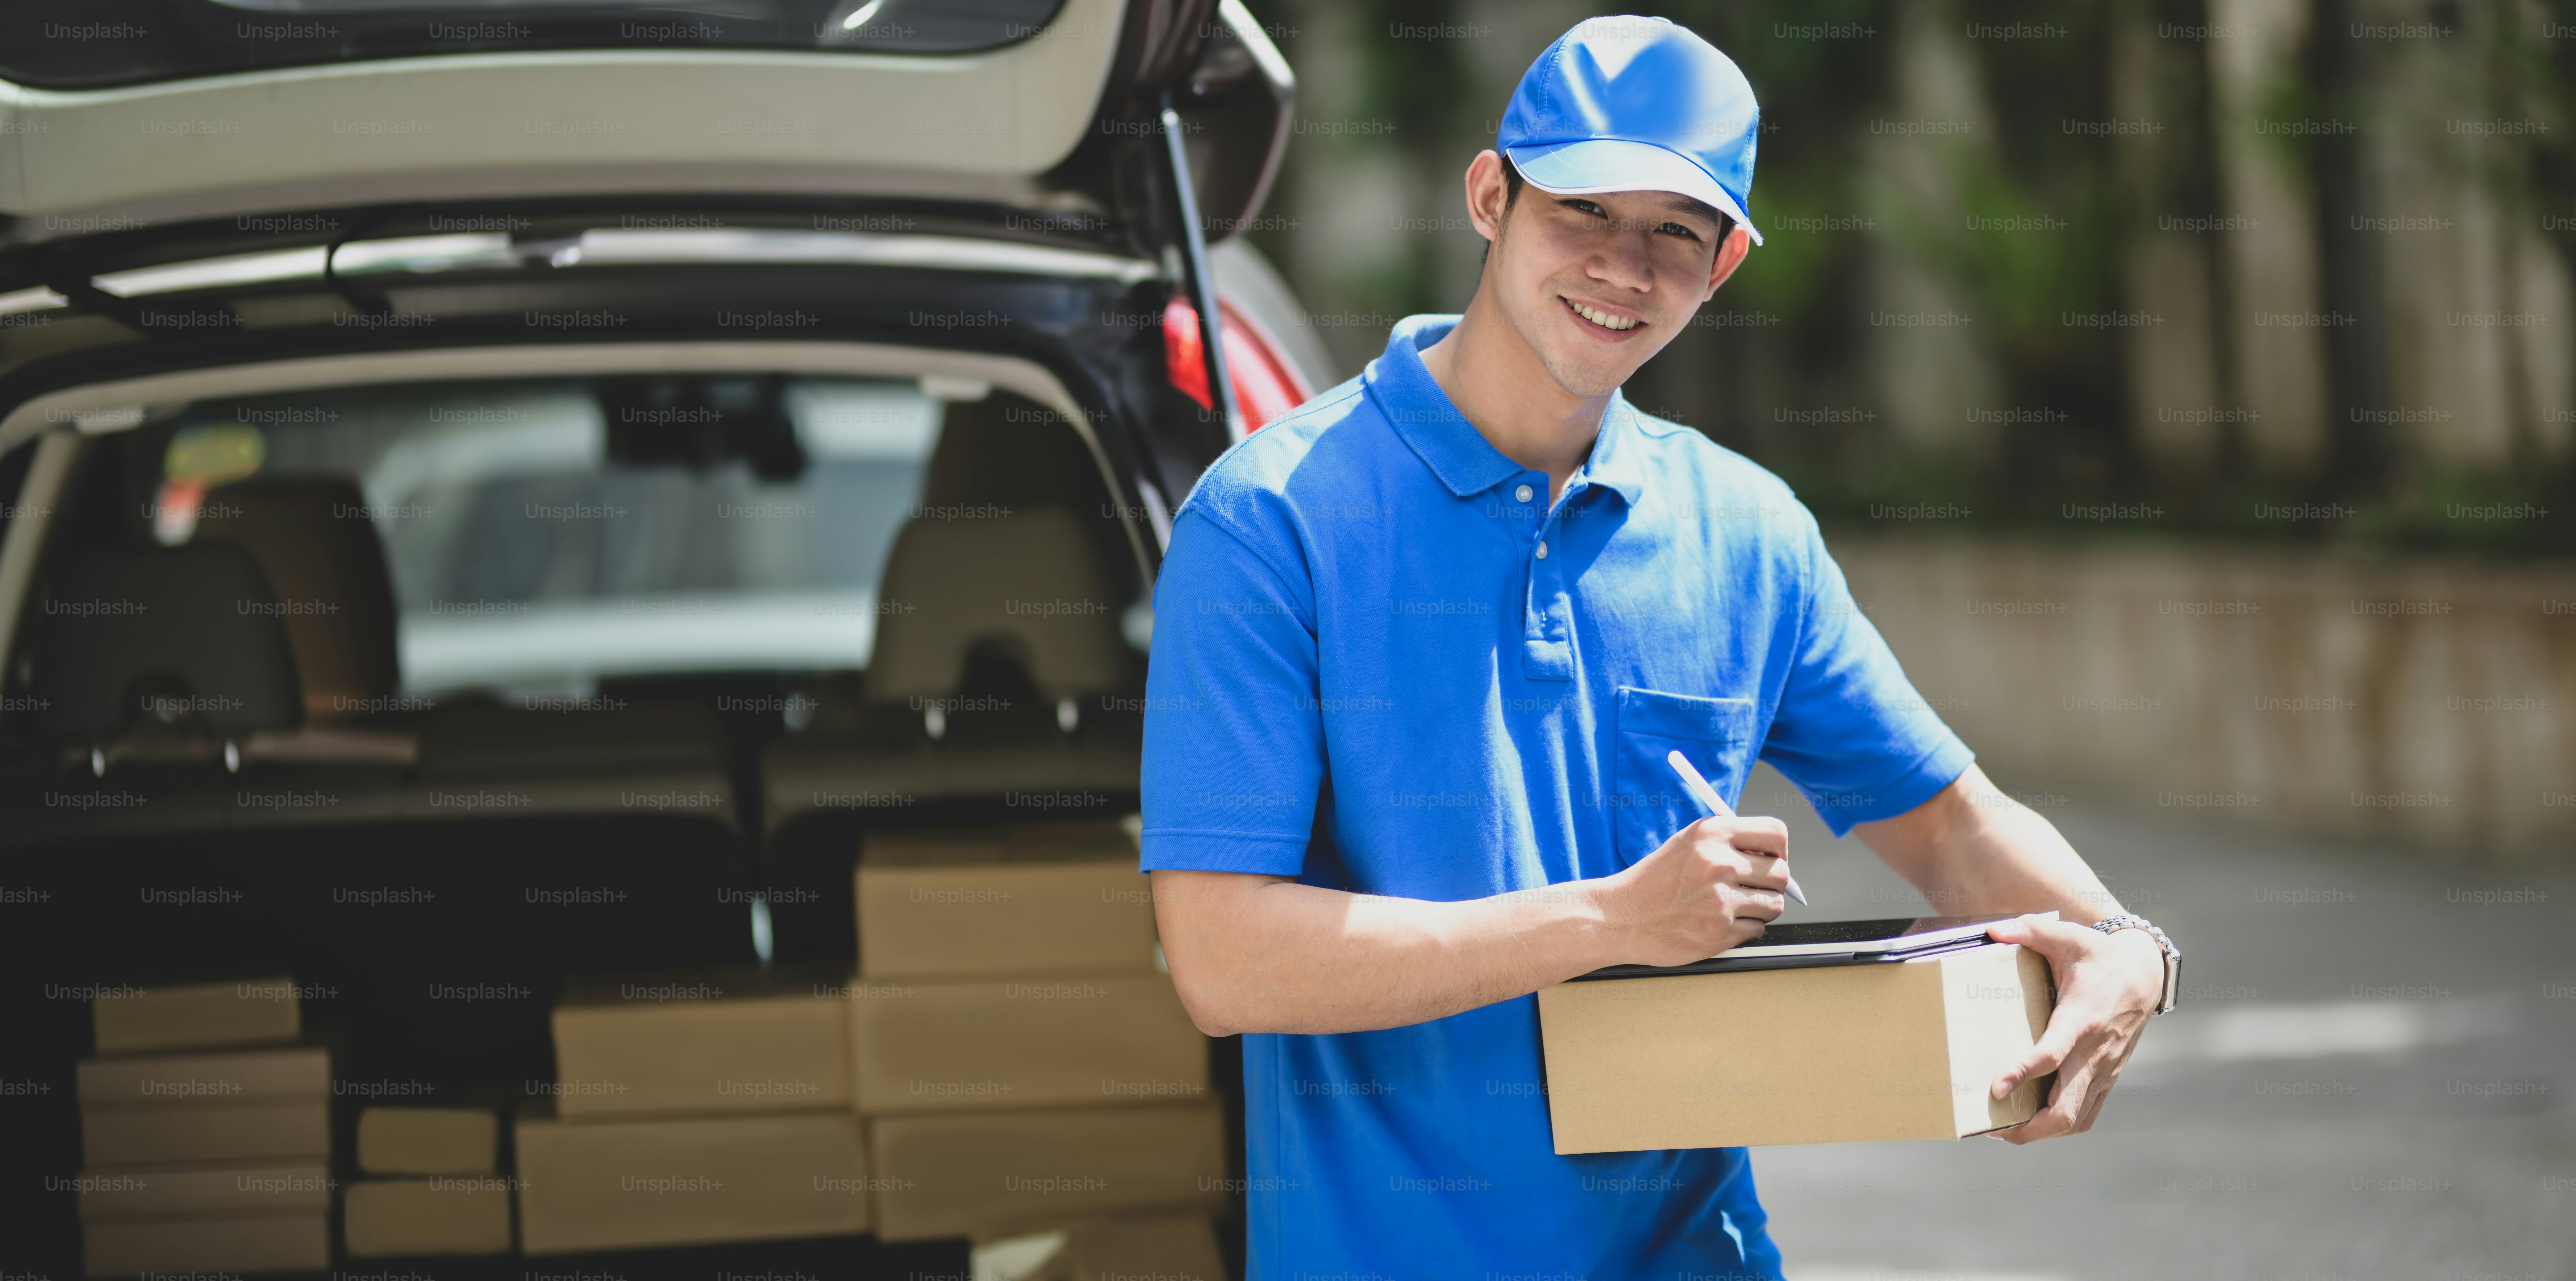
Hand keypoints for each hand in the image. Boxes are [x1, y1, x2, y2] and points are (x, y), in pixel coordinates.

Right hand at [1598, 815, 1790, 966]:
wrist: (1620, 917)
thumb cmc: (1654, 881)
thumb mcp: (1687, 843)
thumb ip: (1728, 841)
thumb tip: (1773, 854)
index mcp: (1711, 834)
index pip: (1776, 834)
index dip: (1779, 849)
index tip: (1770, 858)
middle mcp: (1718, 864)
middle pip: (1781, 873)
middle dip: (1772, 883)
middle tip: (1752, 887)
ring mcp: (1719, 901)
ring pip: (1774, 905)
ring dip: (1761, 908)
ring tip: (1734, 906)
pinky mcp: (1719, 933)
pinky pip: (1757, 931)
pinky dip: (1744, 929)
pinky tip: (1720, 922)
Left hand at [1985, 913, 2164, 1141]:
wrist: (2145, 973)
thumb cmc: (2100, 956)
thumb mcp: (2068, 935)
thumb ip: (2029, 930)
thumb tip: (1992, 929)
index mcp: (2081, 1020)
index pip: (2052, 1055)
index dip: (2023, 1073)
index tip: (1996, 1088)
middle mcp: (2095, 1053)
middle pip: (2066, 1108)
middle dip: (2029, 1126)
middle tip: (1991, 1128)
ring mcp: (2104, 1070)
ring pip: (2076, 1119)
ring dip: (2041, 1132)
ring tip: (2005, 1131)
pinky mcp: (2108, 1077)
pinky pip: (2087, 1114)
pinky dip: (2062, 1125)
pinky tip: (2034, 1123)